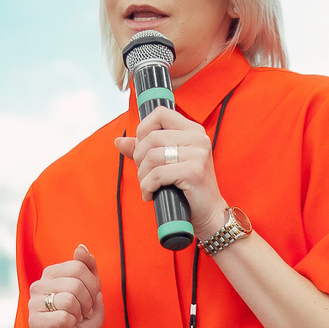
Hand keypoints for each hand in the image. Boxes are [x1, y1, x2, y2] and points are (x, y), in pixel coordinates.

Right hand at [28, 244, 102, 327]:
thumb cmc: (84, 318)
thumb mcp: (93, 290)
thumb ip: (89, 267)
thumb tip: (80, 247)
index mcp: (51, 273)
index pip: (79, 266)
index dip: (93, 285)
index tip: (91, 298)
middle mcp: (39, 284)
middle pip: (75, 283)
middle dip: (88, 301)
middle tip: (84, 312)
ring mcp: (34, 303)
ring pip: (69, 299)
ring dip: (79, 313)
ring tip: (75, 318)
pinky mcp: (34, 321)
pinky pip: (62, 316)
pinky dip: (71, 323)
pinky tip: (66, 326)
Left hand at [114, 106, 226, 244]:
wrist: (209, 214)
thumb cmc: (189, 189)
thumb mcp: (167, 163)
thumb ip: (145, 150)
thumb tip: (119, 141)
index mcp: (193, 130)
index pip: (160, 113)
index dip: (143, 128)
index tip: (141, 148)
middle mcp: (198, 138)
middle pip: (152, 137)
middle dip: (139, 158)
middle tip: (143, 174)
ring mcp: (197, 154)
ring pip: (152, 156)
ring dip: (142, 176)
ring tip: (147, 187)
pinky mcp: (194, 171)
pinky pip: (157, 175)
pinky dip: (147, 187)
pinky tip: (150, 195)